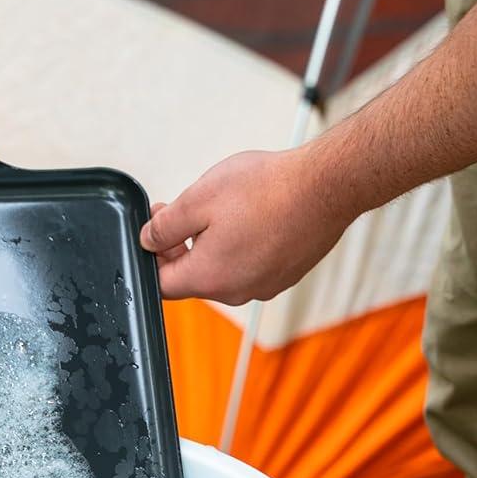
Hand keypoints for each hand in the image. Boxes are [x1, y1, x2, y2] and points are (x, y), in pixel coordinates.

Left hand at [139, 148, 351, 304]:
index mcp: (209, 278)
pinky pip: (249, 267)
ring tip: (217, 209)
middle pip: (191, 278)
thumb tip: (148, 240)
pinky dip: (239, 247)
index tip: (155, 228)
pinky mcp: (284, 276)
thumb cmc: (268, 189)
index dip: (151, 255)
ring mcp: (264, 286)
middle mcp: (237, 291)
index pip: (161, 284)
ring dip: (209, 245)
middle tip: (178, 211)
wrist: (328, 186)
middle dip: (179, 247)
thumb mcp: (198, 198)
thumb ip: (165, 226)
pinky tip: (247, 217)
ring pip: (221, 271)